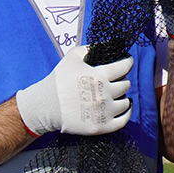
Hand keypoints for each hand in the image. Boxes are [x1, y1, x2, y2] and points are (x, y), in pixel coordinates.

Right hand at [16, 47, 132, 137]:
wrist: (46, 106)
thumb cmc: (59, 79)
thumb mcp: (72, 56)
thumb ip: (90, 48)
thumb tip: (107, 46)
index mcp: (100, 75)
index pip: (125, 66)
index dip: (127, 62)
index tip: (126, 62)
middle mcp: (105, 93)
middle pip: (125, 84)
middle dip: (121, 80)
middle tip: (113, 80)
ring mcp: (104, 111)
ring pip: (125, 102)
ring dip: (122, 97)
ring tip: (114, 95)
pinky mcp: (101, 126)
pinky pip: (123, 120)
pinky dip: (126, 113)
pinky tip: (122, 108)